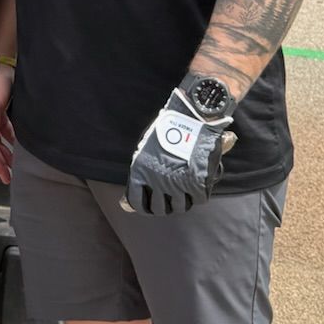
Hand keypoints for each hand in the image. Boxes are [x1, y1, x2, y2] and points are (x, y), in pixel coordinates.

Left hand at [121, 89, 236, 213]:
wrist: (192, 115)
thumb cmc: (168, 128)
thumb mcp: (147, 149)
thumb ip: (140, 176)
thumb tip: (124, 206)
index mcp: (140, 171)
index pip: (137, 203)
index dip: (144, 207)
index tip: (150, 205)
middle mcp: (157, 180)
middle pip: (160, 209)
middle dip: (165, 205)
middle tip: (170, 197)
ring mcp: (178, 184)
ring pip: (180, 207)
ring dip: (182, 201)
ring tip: (185, 190)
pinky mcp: (197, 184)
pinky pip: (198, 199)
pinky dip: (199, 194)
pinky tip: (198, 185)